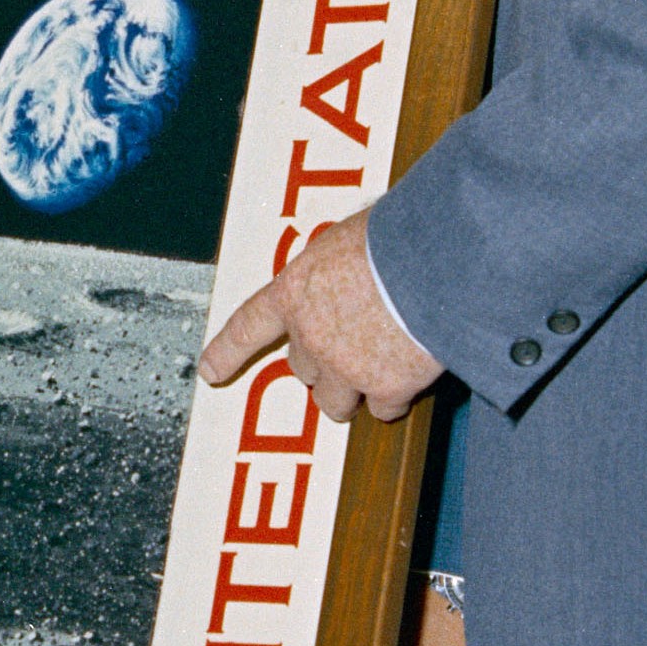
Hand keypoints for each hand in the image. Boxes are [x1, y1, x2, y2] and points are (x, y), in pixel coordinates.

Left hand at [199, 207, 444, 421]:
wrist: (436, 261)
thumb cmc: (396, 236)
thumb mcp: (348, 237)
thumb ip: (337, 264)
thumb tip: (350, 262)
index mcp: (295, 292)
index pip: (248, 326)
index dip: (227, 352)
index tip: (210, 372)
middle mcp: (311, 335)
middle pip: (303, 368)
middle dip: (324, 361)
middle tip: (355, 341)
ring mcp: (345, 367)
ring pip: (335, 401)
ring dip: (354, 390)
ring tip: (383, 362)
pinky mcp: (385, 388)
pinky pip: (383, 409)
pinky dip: (396, 397)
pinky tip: (412, 371)